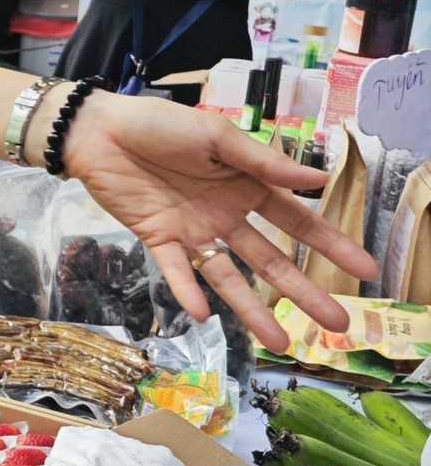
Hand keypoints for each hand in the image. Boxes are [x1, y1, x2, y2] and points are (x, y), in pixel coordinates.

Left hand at [59, 92, 377, 350]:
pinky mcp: (156, 238)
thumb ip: (264, 162)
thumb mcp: (219, 136)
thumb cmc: (160, 124)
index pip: (298, 222)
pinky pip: (175, 271)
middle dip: (303, 291)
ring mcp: (192, 231)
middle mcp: (225, 215)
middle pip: (271, 260)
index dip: (331, 245)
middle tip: (337, 324)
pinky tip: (204, 315)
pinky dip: (187, 291)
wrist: (100, 130)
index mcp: (247, 186)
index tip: (365, 271)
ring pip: (228, 277)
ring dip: (251, 309)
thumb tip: (320, 178)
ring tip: (278, 341)